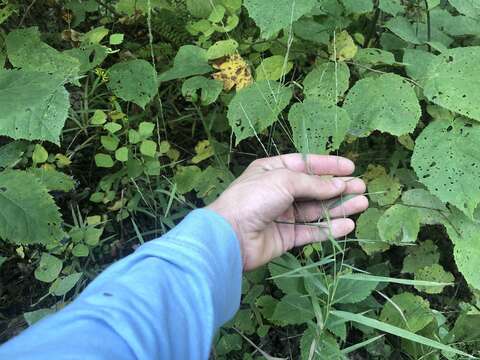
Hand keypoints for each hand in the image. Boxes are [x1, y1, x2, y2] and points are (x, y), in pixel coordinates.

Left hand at [207, 154, 368, 270]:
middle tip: (362, 187)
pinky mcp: (285, 237)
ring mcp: (281, 215)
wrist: (231, 236)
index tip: (351, 168)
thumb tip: (340, 184)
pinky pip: (311, 231)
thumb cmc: (254, 198)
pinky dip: (329, 228)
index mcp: (272, 171)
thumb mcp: (284, 180)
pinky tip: (347, 224)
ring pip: (315, 210)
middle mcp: (277, 192)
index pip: (305, 164)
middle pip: (313, 189)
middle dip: (338, 187)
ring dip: (338, 207)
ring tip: (362, 203)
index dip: (328, 165)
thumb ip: (314, 183)